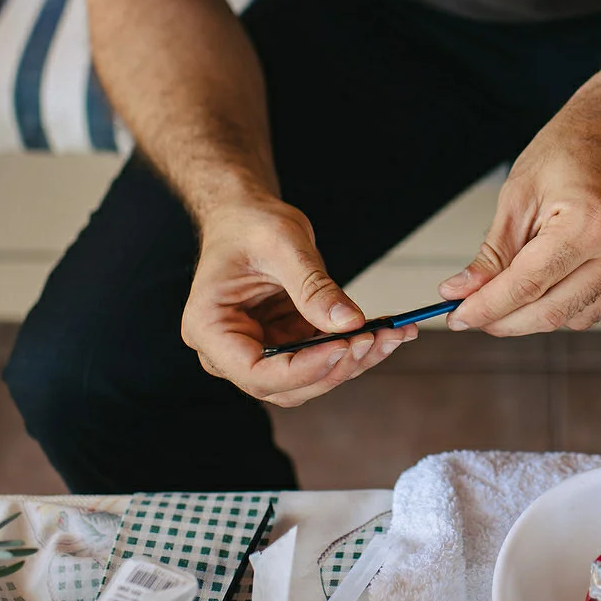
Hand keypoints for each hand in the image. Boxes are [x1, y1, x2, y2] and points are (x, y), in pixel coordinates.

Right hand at [182, 196, 414, 406]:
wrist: (246, 215)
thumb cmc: (249, 224)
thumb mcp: (282, 244)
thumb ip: (313, 286)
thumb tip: (349, 322)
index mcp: (210, 328)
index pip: (255, 372)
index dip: (302, 369)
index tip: (343, 347)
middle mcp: (230, 350)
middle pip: (285, 384)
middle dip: (335, 367)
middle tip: (376, 338)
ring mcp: (260, 350)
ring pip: (310, 377)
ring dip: (353, 361)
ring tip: (390, 334)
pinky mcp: (286, 343)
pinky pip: (323, 357)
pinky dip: (356, 347)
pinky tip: (387, 331)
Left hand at [438, 107, 600, 334]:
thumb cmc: (571, 151)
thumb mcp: (518, 195)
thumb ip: (492, 253)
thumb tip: (462, 292)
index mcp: (590, 223)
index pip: (528, 285)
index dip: (487, 306)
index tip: (459, 317)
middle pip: (553, 311)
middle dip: (506, 321)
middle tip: (476, 314)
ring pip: (577, 317)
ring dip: (538, 314)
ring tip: (517, 287)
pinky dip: (571, 304)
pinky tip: (555, 281)